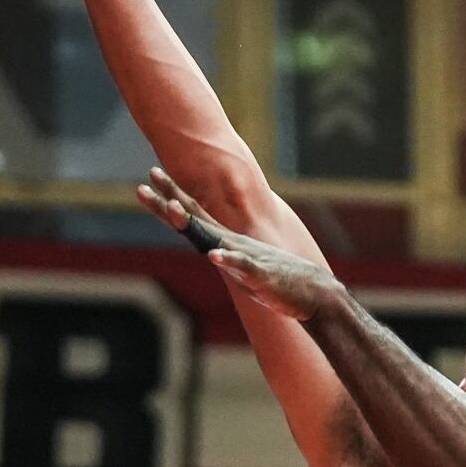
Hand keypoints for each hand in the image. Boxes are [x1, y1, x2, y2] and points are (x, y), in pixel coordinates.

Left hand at [137, 171, 347, 320]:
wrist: (313, 293)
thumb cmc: (276, 279)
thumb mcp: (242, 265)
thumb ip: (226, 253)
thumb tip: (208, 247)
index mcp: (226, 240)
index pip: (193, 214)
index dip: (171, 196)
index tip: (151, 177)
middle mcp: (233, 242)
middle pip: (196, 218)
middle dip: (171, 198)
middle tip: (151, 173)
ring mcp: (246, 256)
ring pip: (214, 237)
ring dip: (193, 224)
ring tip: (172, 209)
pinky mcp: (261, 275)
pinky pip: (243, 266)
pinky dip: (229, 259)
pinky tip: (214, 255)